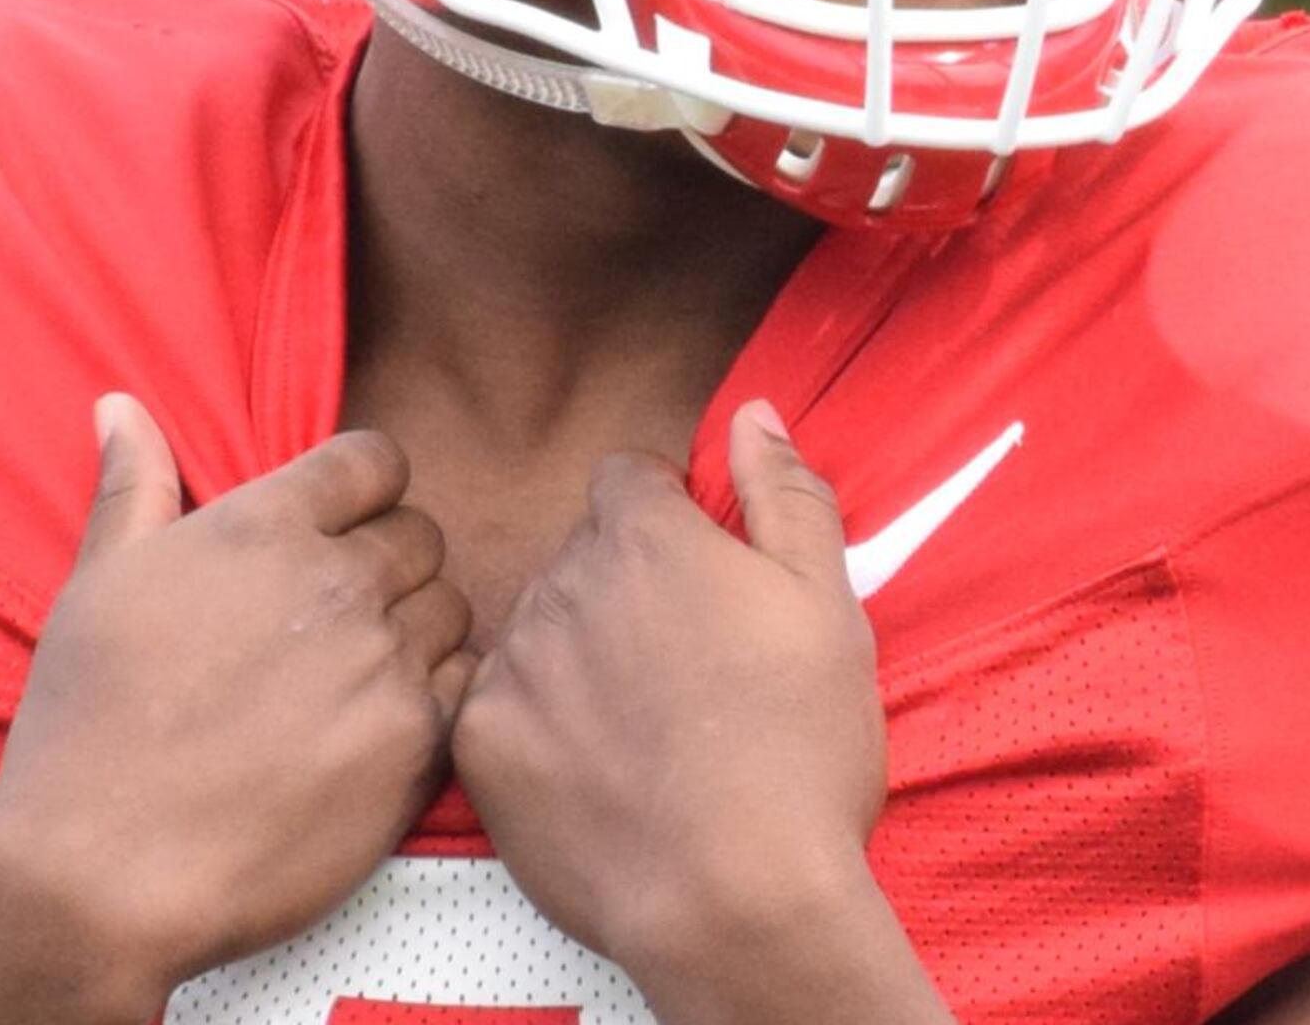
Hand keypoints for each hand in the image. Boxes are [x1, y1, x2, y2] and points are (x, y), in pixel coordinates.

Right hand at [0, 397, 473, 1021]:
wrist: (104, 876)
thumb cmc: (87, 728)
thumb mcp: (97, 589)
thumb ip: (135, 489)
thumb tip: (121, 406)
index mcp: (266, 526)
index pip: (376, 461)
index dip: (361, 492)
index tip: (334, 531)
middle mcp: (340, 581)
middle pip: (421, 535)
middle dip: (387, 563)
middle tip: (331, 620)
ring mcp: (386, 662)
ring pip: (451, 608)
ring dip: (415, 629)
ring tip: (349, 677)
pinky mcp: (416, 743)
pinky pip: (465, 686)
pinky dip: (435, 697)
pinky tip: (373, 727)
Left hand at [453, 403, 919, 1016]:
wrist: (735, 897)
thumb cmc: (799, 748)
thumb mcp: (829, 605)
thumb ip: (786, 493)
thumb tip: (752, 412)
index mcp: (645, 536)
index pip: (627, 477)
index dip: (669, 516)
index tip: (703, 573)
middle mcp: (562, 584)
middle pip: (582, 555)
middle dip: (625, 588)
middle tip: (687, 666)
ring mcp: (512, 667)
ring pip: (539, 628)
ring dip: (579, 654)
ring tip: (646, 727)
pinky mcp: (481, 748)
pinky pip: (501, 705)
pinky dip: (541, 726)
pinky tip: (599, 770)